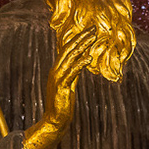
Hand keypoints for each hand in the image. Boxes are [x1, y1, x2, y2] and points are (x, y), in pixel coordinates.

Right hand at [22, 28, 96, 148]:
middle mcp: (56, 70)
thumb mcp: (69, 85)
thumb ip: (73, 74)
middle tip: (93, 27)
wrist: (54, 121)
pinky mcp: (61, 86)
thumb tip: (81, 64)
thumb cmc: (62, 105)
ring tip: (93, 37)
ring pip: (70, 57)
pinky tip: (89, 57)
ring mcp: (58, 78)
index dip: (78, 39)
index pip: (68, 49)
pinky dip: (80, 63)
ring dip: (82, 45)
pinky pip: (72, 72)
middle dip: (81, 37)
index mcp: (58, 69)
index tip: (89, 30)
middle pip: (69, 49)